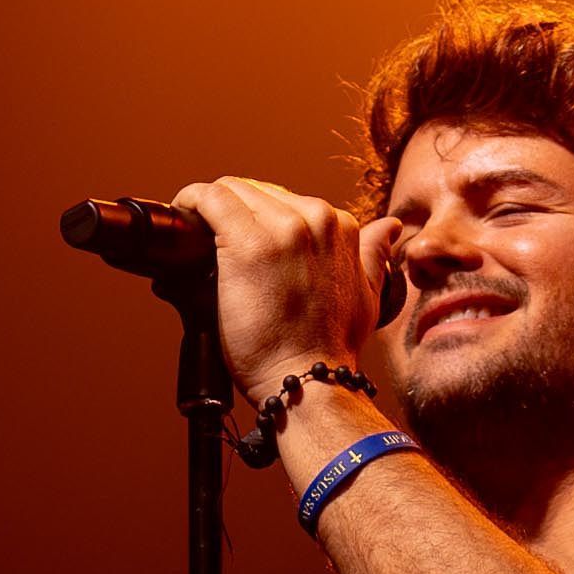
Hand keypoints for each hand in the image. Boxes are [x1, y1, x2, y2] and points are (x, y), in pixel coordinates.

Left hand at [170, 175, 403, 405]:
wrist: (311, 382)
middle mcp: (315, 218)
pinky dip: (191, 202)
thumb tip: (390, 228)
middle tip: (212, 237)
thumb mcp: (367, 295)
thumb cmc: (330, 348)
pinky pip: (209, 200)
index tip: (238, 238)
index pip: (286, 199)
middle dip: (232, 210)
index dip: (257, 216)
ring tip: (195, 230)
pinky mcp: (247, 243)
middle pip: (256, 191)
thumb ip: (373, 255)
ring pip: (232, 191)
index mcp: (340, 226)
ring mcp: (282, 229)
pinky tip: (184, 216)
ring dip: (209, 207)